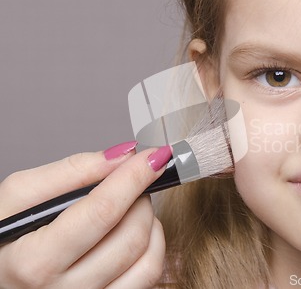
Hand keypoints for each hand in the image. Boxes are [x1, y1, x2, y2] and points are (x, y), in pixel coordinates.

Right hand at [0, 142, 167, 288]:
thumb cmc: (1, 238)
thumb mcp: (16, 197)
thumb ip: (70, 172)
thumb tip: (120, 157)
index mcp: (34, 262)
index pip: (102, 211)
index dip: (134, 177)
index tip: (153, 156)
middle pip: (131, 236)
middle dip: (140, 198)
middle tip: (130, 183)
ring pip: (147, 258)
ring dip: (149, 221)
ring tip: (130, 206)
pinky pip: (149, 276)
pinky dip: (153, 246)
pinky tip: (135, 231)